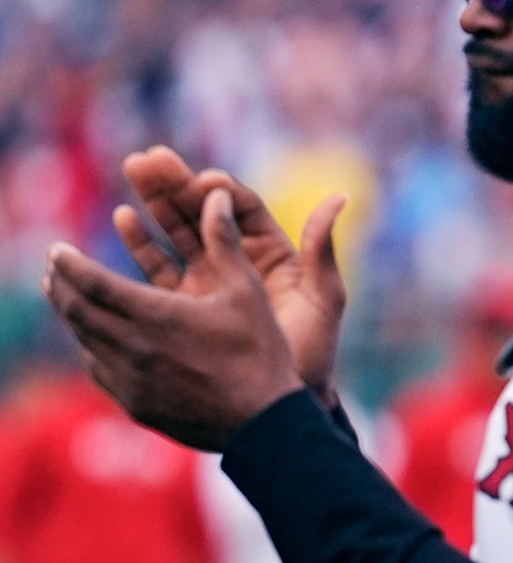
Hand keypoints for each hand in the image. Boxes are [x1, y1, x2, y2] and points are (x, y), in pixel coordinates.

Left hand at [44, 187, 304, 450]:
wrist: (263, 423)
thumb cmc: (260, 353)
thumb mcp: (248, 291)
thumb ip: (225, 241)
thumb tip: (216, 193)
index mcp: (155, 315)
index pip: (90, 282)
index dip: (68, 263)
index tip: (55, 249)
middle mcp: (132, 348)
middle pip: (76, 311)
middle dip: (61, 286)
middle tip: (55, 270)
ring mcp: (130, 380)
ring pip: (85, 341)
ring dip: (74, 317)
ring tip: (72, 300)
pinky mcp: (135, 404)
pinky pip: (100, 370)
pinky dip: (93, 349)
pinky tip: (100, 342)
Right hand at [114, 145, 347, 397]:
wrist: (283, 404)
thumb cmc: (314, 353)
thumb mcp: (324, 300)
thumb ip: (323, 250)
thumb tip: (339, 197)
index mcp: (273, 255)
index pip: (242, 210)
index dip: (222, 191)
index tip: (203, 180)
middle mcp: (237, 263)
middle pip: (204, 212)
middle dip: (177, 184)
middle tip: (149, 158)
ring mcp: (208, 283)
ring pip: (177, 233)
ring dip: (154, 202)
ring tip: (132, 170)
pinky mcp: (183, 305)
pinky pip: (159, 268)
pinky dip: (141, 243)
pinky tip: (124, 218)